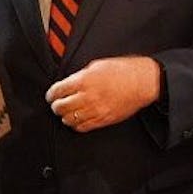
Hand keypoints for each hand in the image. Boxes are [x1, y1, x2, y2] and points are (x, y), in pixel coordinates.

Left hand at [45, 55, 160, 131]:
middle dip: (55, 105)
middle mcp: (88, 97)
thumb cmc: (122, 71)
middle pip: (60, 107)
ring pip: (69, 119)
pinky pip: (83, 127)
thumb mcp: (97, 65)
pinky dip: (76, 124)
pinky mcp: (103, 120)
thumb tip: (69, 84)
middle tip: (56, 103)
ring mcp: (95, 110)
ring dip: (64, 116)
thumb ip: (80, 75)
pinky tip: (76, 119)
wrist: (142, 82)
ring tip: (65, 112)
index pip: (58, 91)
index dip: (51, 94)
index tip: (50, 95)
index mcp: (84, 80)